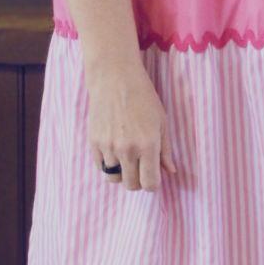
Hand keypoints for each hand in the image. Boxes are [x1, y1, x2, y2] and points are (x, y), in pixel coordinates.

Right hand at [85, 58, 177, 190]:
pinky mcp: (93, 143)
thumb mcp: (162, 122)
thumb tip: (170, 172)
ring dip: (122, 173)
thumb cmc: (144, 98)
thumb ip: (166, 150)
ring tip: (127, 159)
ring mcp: (108, 147)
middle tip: (141, 168)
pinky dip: (109, 164)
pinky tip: (115, 151)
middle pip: (131, 185)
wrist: (115, 79)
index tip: (154, 177)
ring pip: (114, 178)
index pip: (149, 184)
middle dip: (138, 181)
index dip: (153, 184)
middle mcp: (127, 150)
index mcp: (148, 145)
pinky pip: (101, 167)